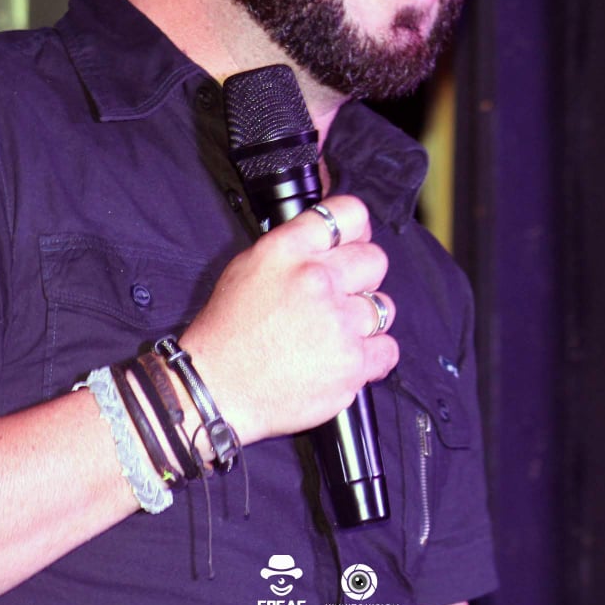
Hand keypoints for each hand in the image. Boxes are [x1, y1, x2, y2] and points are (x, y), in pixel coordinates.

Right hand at [177, 195, 398, 446]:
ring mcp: (338, 322)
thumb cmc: (227, 334)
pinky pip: (387, 350)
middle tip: (342, 296)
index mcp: (288, 250)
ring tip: (337, 334)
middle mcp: (316, 279)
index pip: (348, 214)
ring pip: (383, 307)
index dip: (357, 230)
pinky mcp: (351, 362)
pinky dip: (372, 357)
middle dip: (362, 277)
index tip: (355, 243)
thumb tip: (329, 242)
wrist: (217, 390)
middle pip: (374, 259)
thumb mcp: (248, 267)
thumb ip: (293, 248)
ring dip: (364, 320)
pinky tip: (346, 358)